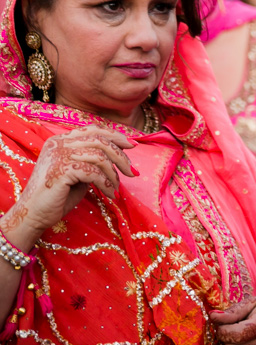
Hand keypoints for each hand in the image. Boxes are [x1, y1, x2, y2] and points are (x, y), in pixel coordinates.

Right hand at [1, 126, 136, 246]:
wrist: (34, 215)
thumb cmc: (58, 196)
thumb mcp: (79, 173)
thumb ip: (93, 161)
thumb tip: (120, 156)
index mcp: (61, 140)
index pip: (93, 130)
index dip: (115, 135)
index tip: (132, 145)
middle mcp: (59, 143)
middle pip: (100, 140)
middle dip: (121, 156)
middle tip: (132, 171)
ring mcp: (58, 154)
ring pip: (99, 156)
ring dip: (114, 174)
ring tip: (116, 188)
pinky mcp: (61, 169)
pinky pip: (93, 172)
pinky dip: (106, 184)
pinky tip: (109, 194)